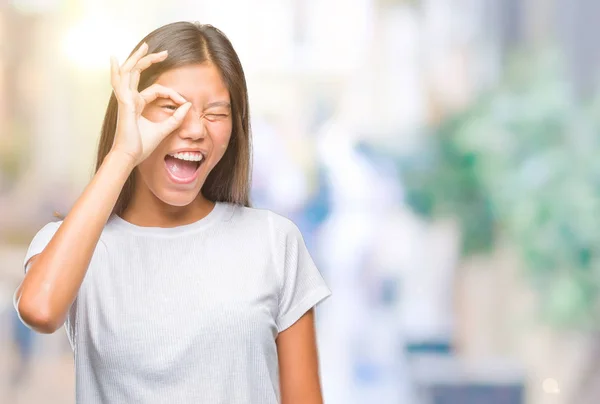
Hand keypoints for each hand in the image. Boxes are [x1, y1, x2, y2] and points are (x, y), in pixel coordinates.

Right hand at [109, 42, 191, 164]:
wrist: (130, 156)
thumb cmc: (141, 146)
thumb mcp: (164, 129)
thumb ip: (176, 118)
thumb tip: (189, 106)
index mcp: (138, 104)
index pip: (157, 90)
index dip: (172, 94)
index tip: (184, 102)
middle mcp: (130, 99)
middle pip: (138, 73)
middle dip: (149, 60)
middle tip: (164, 53)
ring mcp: (125, 99)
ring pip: (129, 71)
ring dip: (137, 58)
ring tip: (146, 46)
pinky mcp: (124, 102)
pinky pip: (121, 82)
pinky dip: (117, 70)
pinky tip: (114, 59)